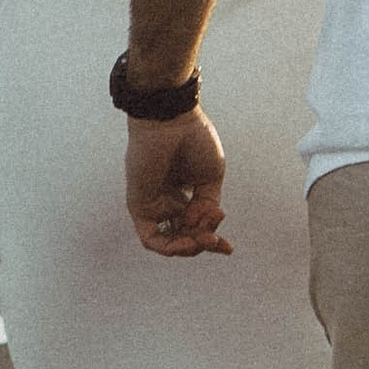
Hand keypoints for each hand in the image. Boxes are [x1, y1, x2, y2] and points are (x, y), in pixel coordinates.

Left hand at [127, 106, 230, 257]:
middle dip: (204, 244)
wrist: (172, 120)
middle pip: (184, 236)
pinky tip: (188, 241)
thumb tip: (198, 229)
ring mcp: (152, 204)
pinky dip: (170, 246)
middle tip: (218, 240)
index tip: (229, 249)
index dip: (212, 240)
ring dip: (189, 247)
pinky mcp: (139, 206)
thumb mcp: (211, 179)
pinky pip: (151, 238)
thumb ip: (207, 208)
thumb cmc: (193, 140)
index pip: (195, 226)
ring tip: (205, 239)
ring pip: (168, 242)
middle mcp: (166, 200)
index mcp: (182, 192)